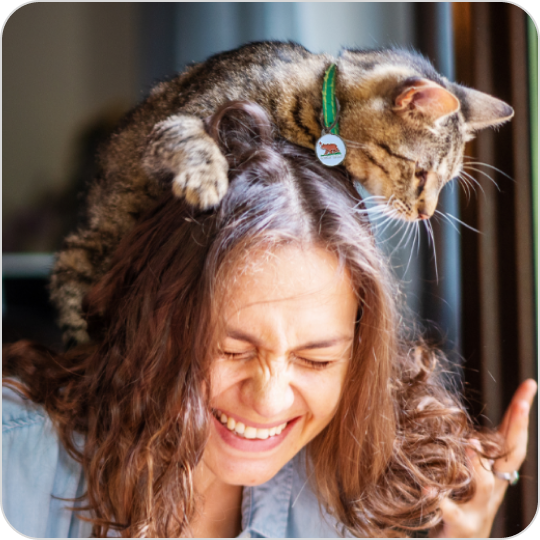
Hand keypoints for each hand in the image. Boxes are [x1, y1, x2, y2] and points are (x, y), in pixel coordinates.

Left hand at [433, 379, 536, 537]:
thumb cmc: (461, 507)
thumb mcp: (471, 476)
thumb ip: (473, 453)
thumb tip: (469, 428)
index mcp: (495, 473)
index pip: (512, 438)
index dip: (521, 413)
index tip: (528, 385)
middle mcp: (493, 489)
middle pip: (510, 455)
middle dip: (517, 427)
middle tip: (521, 401)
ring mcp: (478, 508)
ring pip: (485, 484)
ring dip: (477, 463)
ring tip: (468, 444)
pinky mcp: (458, 524)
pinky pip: (448, 510)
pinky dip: (438, 499)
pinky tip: (427, 490)